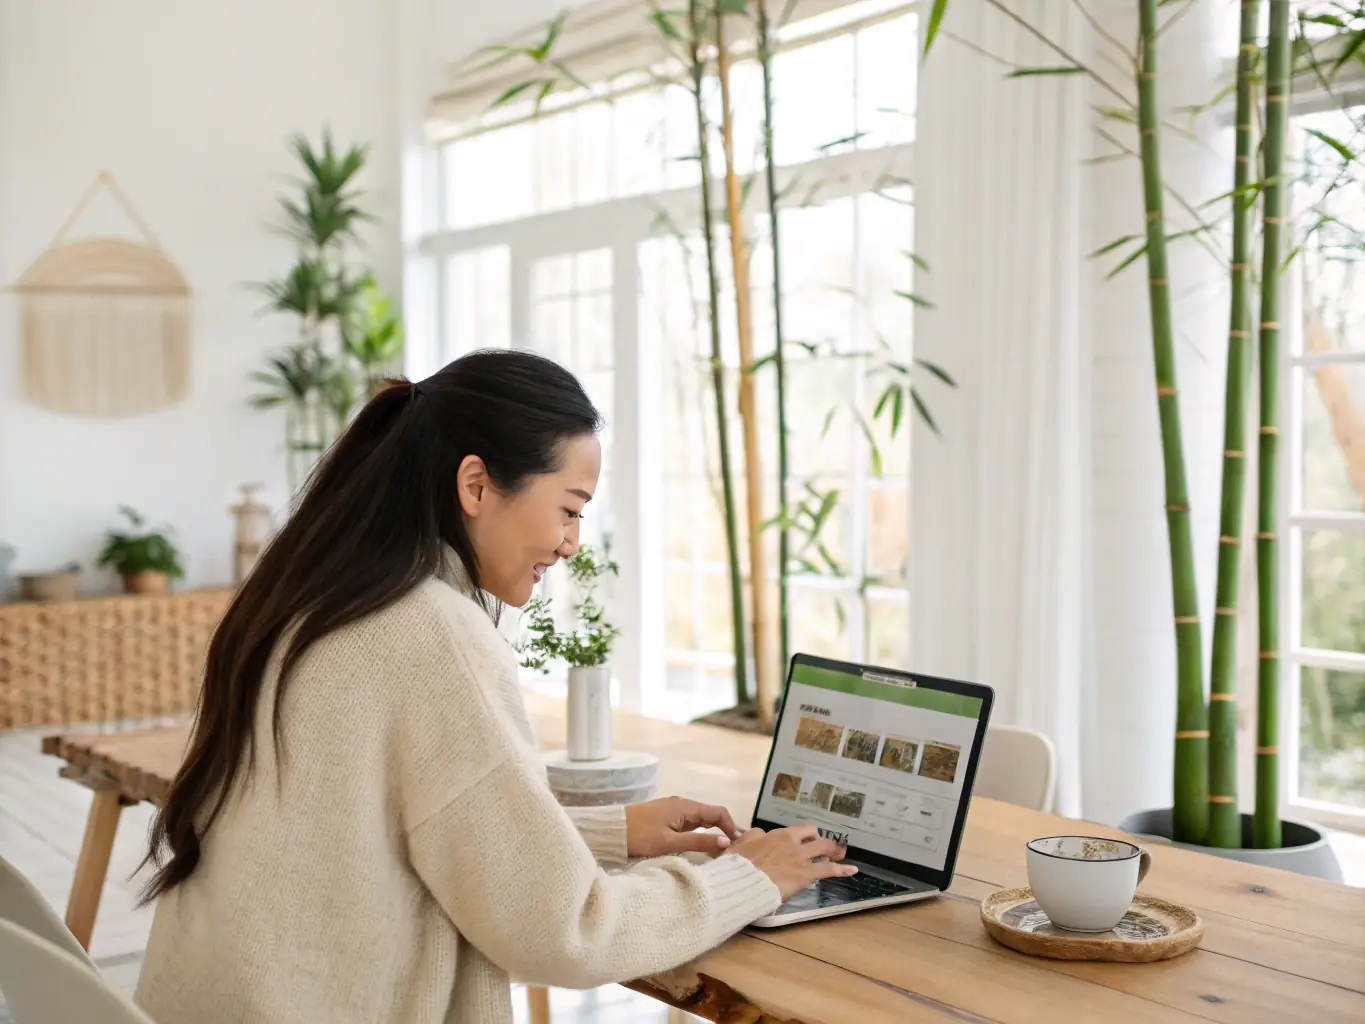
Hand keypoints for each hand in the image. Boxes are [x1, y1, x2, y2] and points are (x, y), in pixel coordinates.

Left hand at [625, 797, 742, 858]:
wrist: (609, 831)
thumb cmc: (639, 836)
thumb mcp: (670, 843)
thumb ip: (699, 842)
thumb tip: (727, 842)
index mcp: (685, 807)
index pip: (718, 812)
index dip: (731, 827)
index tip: (739, 846)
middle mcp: (681, 804)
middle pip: (710, 815)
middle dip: (723, 831)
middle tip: (732, 852)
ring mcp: (672, 809)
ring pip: (698, 820)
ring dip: (710, 833)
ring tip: (718, 853)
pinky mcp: (663, 817)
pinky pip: (687, 823)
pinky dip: (697, 833)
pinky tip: (697, 846)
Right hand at [728, 823, 855, 900]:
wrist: (743, 881)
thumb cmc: (739, 863)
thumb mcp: (742, 842)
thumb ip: (755, 836)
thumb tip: (762, 835)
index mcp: (780, 835)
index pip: (803, 829)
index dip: (810, 833)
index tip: (811, 838)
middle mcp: (794, 844)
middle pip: (817, 838)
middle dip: (824, 842)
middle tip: (830, 847)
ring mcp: (802, 859)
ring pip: (825, 851)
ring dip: (834, 852)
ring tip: (841, 854)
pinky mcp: (806, 875)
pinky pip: (829, 870)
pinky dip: (843, 869)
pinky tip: (853, 870)